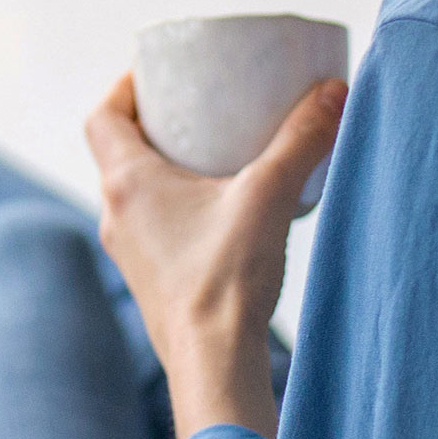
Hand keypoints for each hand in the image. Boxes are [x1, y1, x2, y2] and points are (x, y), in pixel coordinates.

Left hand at [85, 73, 346, 438]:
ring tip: (211, 150)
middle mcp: (116, 214)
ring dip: (163, 166)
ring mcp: (129, 251)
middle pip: (118, 151)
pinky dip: (175, 203)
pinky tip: (219, 207)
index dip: (124, 88)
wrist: (213, 364)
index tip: (157, 74)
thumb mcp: (268, 195)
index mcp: (127, 183)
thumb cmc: (226, 279)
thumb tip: (334, 90)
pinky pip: (152, 224)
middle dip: (153, 123)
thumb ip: (302, 139)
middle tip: (196, 105)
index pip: (103, 117)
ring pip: (135, 191)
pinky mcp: (151, 279)